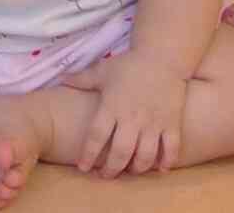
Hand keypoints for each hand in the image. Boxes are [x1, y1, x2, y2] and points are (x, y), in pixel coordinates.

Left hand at [64, 54, 188, 178]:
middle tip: (106, 176)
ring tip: (130, 171)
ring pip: (146, 155)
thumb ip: (82, 79)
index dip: (88, 154)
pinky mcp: (172, 123)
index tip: (82, 167)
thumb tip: (61, 79)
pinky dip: (167, 162)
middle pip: (121, 152)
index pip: (97, 136)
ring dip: (137, 168)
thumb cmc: (130, 65)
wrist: (163, 57)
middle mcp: (132, 118)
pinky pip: (171, 148)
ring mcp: (154, 122)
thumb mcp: (103, 71)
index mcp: (112, 106)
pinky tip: (159, 169)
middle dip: (112, 169)